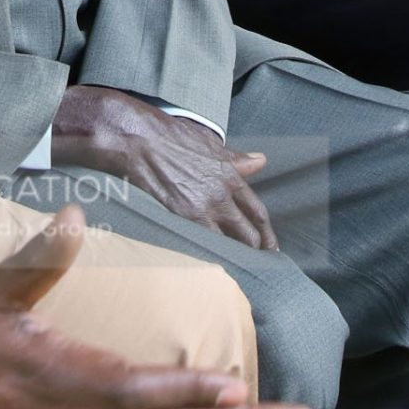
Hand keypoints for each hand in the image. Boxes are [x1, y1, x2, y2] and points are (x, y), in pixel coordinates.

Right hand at [51, 87, 275, 249]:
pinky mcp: (181, 219)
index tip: (270, 246)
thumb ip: (236, 159)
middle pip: (249, 233)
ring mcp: (202, 209)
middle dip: (258, 251)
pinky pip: (204, 245)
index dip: (267, 232)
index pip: (257, 211)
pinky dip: (211, 257)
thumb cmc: (169, 136)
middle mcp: (221, 195)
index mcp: (230, 175)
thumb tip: (261, 160)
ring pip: (230, 244)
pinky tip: (212, 268)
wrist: (138, 139)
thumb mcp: (209, 144)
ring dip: (236, 258)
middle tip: (261, 265)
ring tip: (238, 272)